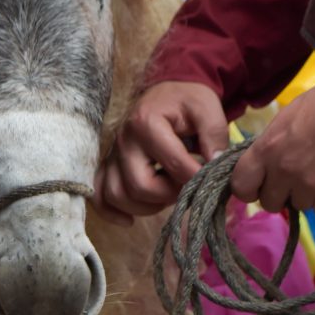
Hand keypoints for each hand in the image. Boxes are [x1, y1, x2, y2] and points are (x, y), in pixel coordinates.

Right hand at [94, 80, 228, 221]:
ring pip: (118, 195)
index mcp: (147, 123)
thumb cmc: (187, 101)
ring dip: (146, 205)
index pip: (172, 163)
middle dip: (169, 194)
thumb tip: (214, 165)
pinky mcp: (109, 166)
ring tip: (166, 195)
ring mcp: (112, 155)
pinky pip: (100, 195)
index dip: (195, 178)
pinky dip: (112, 212)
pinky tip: (129, 221)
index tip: (209, 178)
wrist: (166, 92)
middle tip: (186, 187)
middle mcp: (123, 141)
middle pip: (140, 186)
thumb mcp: (207, 108)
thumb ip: (215, 135)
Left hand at [231, 79, 314, 216]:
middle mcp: (284, 171)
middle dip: (281, 193)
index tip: (259, 186)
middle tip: (297, 179)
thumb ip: (273, 143)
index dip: (249, 188)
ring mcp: (310, 186)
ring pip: (300, 206)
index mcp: (268, 148)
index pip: (241, 184)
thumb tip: (266, 162)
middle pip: (270, 202)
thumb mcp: (290, 115)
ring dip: (309, 195)